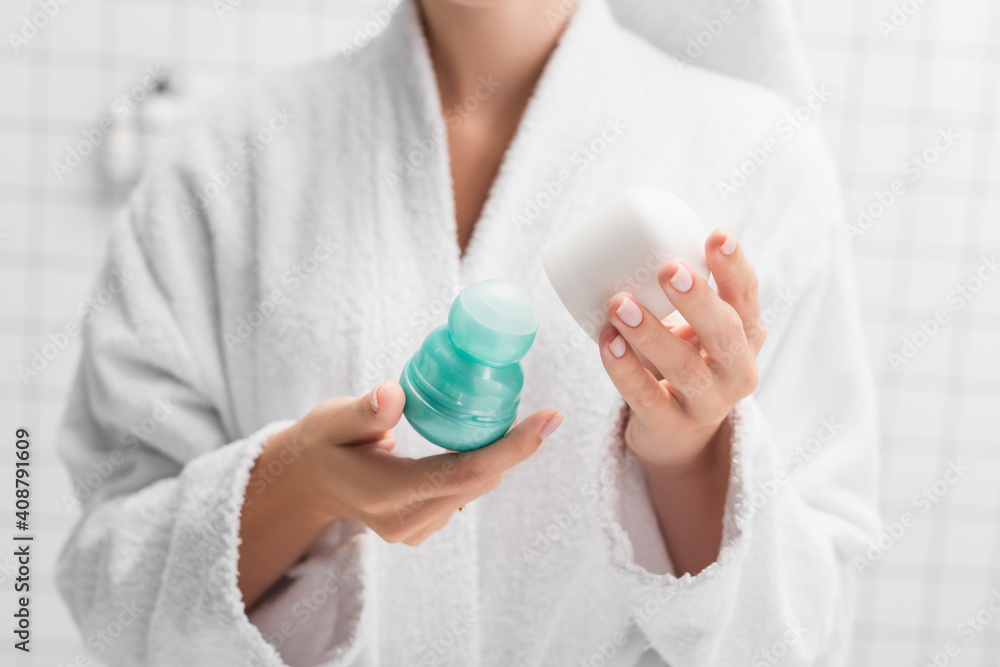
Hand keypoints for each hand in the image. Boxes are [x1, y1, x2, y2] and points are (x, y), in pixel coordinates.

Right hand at [239, 380, 561, 608]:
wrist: (308, 482)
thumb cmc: (323, 442)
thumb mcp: (334, 419)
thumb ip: (366, 410)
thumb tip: (392, 394)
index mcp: (386, 494)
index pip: (466, 472)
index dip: (514, 446)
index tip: (550, 418)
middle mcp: (405, 521)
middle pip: (479, 482)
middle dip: (514, 448)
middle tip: (543, 414)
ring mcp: (414, 531)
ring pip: (474, 490)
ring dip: (494, 458)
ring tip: (503, 423)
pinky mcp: (420, 529)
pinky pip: (462, 495)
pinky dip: (475, 470)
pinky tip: (467, 445)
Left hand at [598, 229, 764, 473]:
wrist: (678, 433)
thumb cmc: (685, 360)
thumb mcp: (697, 327)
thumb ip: (684, 290)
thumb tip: (636, 231)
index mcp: (747, 336)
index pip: (747, 298)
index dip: (734, 268)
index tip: (716, 236)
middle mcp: (737, 371)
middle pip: (725, 335)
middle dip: (698, 301)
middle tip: (669, 269)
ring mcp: (707, 404)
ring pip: (684, 368)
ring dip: (650, 332)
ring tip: (620, 303)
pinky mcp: (671, 426)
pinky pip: (647, 398)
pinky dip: (624, 369)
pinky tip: (607, 344)